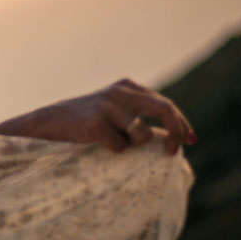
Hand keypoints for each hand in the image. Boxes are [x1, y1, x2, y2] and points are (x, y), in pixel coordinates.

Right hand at [0, 78, 196, 155]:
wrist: (48, 122)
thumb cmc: (85, 121)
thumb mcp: (114, 111)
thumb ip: (139, 116)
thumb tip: (173, 138)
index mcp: (128, 87)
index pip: (165, 104)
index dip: (181, 124)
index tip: (191, 141)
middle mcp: (121, 92)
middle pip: (164, 108)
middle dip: (176, 131)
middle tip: (176, 152)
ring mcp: (108, 106)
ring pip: (142, 134)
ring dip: (132, 145)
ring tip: (111, 142)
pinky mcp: (96, 123)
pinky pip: (120, 147)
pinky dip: (113, 150)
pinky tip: (96, 143)